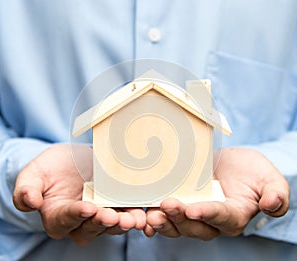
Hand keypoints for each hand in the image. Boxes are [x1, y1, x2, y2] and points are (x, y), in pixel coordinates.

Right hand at [13, 144, 145, 245]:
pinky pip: (126, 214)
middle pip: (91, 227)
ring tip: (134, 218)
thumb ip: (26, 190)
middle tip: (114, 216)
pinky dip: (136, 215)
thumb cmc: (49, 168)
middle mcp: (80, 221)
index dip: (75, 215)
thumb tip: (31, 202)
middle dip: (103, 222)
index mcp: (57, 216)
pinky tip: (146, 214)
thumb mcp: (33, 175)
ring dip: (123, 223)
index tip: (87, 208)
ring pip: (111, 225)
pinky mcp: (115, 205)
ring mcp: (100, 214)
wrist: (71, 160)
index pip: (64, 220)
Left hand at [144, 147, 288, 239]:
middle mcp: (212, 221)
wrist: (233, 165)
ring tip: (151, 215)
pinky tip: (145, 217)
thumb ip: (275, 194)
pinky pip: (168, 218)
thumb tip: (271, 205)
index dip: (208, 215)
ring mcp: (194, 214)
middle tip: (166, 206)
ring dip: (164, 223)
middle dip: (180, 219)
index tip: (193, 209)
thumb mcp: (269, 179)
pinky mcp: (181, 205)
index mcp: (234, 215)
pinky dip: (156, 220)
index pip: (222, 218)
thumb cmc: (253, 172)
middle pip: (195, 227)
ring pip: (178, 226)